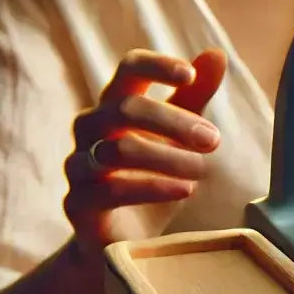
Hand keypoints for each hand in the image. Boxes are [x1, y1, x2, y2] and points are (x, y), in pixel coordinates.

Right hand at [63, 48, 226, 258]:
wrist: (121, 239)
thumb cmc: (151, 177)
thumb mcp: (177, 136)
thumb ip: (194, 97)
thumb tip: (216, 54)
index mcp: (114, 105)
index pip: (129, 69)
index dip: (156, 66)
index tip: (190, 75)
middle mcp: (90, 128)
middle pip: (125, 108)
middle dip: (174, 122)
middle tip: (213, 141)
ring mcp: (79, 164)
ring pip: (119, 149)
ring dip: (167, 158)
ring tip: (201, 169)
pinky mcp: (77, 202)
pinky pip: (112, 189)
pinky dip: (153, 187)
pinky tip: (184, 190)